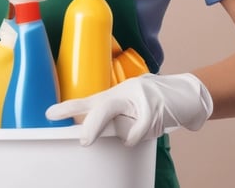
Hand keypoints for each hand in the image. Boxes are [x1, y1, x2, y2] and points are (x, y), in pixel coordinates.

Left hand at [46, 73, 212, 146]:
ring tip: (145, 120)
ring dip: (131, 132)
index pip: (85, 101)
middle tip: (84, 141)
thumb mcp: (130, 104)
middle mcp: (122, 94)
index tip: (48, 114)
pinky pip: (139, 132)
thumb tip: (93, 131)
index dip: (66, 108)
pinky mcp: (154, 108)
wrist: (185, 92)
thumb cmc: (153, 100)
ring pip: (124, 128)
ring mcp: (138, 100)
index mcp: (112, 94)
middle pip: (102, 110)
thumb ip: (112, 114)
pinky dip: (141, 135)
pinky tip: (152, 124)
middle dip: (92, 127)